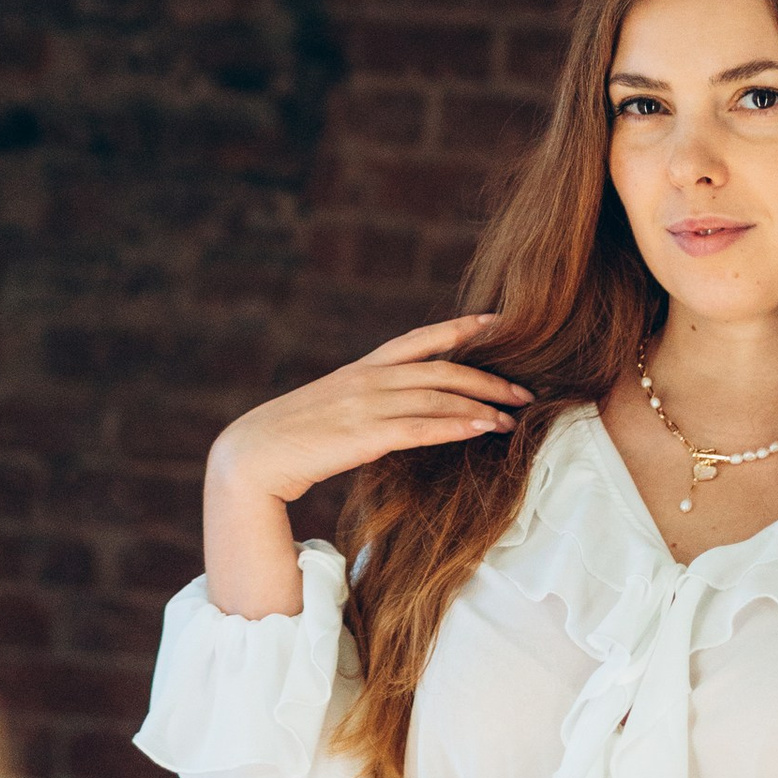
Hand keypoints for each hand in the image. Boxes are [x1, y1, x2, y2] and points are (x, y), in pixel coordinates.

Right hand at [208, 316, 533, 508]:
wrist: (253, 454)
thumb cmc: (293, 438)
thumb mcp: (333, 408)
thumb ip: (367, 402)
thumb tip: (400, 410)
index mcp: (362, 369)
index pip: (420, 340)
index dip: (462, 328)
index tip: (500, 323)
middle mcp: (368, 379)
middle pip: (442, 369)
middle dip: (488, 378)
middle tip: (524, 391)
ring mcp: (366, 404)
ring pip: (437, 397)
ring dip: (481, 406)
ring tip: (513, 417)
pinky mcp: (364, 435)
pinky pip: (421, 427)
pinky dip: (456, 426)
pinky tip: (482, 430)